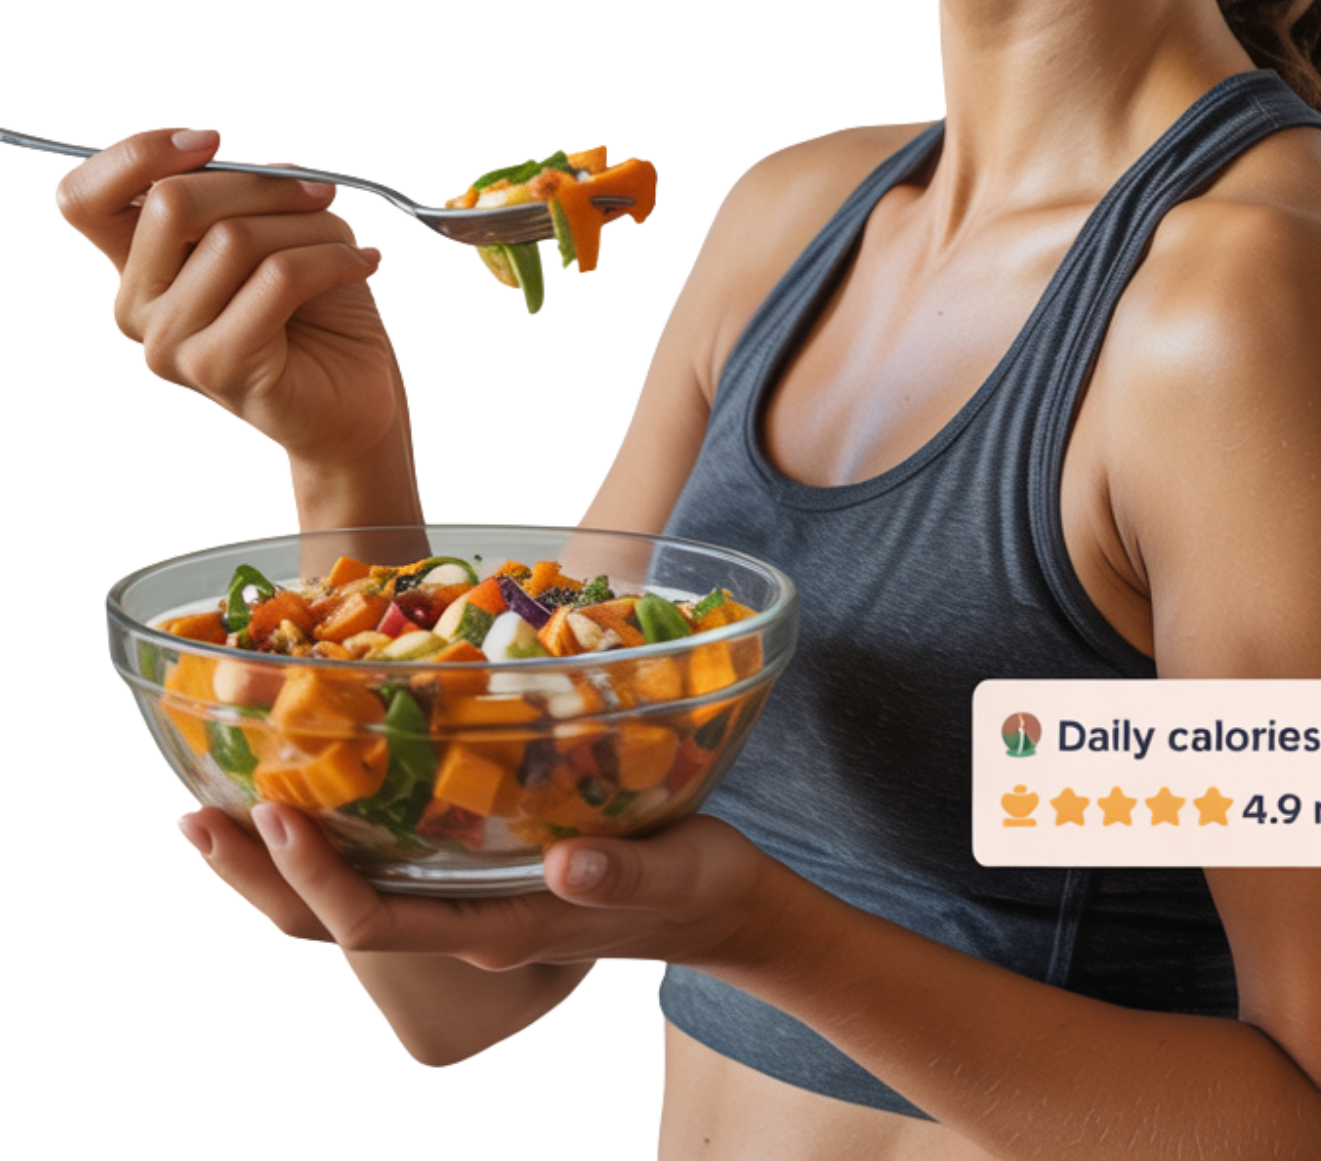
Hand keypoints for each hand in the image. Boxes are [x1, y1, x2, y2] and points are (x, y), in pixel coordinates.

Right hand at [53, 125, 401, 467]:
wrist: (356, 397)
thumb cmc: (317, 310)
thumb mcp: (276, 230)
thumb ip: (238, 194)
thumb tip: (236, 161)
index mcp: (140, 266)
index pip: (84, 197)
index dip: (136, 153)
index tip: (210, 140)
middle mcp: (139, 305)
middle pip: (171, 201)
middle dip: (261, 184)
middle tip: (321, 193)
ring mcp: (169, 341)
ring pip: (233, 237)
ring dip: (312, 227)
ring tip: (347, 246)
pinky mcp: (216, 364)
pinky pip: (277, 277)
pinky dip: (334, 259)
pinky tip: (363, 263)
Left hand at [178, 803, 787, 974]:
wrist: (717, 909)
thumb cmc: (697, 885)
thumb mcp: (673, 872)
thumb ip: (618, 873)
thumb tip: (562, 867)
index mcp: (501, 927)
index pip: (381, 923)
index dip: (321, 877)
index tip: (278, 816)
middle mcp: (467, 924)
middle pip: (334, 924)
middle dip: (260, 877)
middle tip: (195, 818)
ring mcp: (467, 907)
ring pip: (345, 903)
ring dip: (276, 866)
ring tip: (219, 812)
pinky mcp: (479, 881)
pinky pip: (381, 875)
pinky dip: (330, 845)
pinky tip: (313, 801)